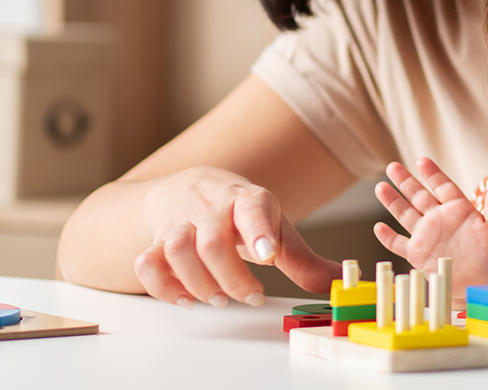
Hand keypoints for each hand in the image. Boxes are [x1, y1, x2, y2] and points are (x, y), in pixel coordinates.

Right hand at [134, 167, 339, 307]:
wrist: (190, 188)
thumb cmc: (241, 214)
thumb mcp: (276, 228)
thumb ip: (304, 260)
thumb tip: (341, 282)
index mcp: (249, 200)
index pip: (253, 209)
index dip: (259, 232)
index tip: (267, 255)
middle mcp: (212, 207)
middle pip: (212, 241)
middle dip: (230, 277)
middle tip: (249, 296)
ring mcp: (180, 222)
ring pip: (176, 249)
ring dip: (197, 282)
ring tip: (218, 298)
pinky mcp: (155, 240)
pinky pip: (147, 262)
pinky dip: (161, 285)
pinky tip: (183, 298)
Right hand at [373, 157, 487, 299]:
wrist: (478, 285)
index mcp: (458, 210)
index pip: (443, 186)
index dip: (432, 174)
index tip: (421, 161)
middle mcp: (439, 220)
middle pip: (419, 196)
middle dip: (406, 181)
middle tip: (392, 166)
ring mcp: (427, 236)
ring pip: (406, 214)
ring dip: (393, 202)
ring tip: (380, 187)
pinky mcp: (418, 254)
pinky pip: (399, 244)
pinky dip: (388, 237)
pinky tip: (378, 227)